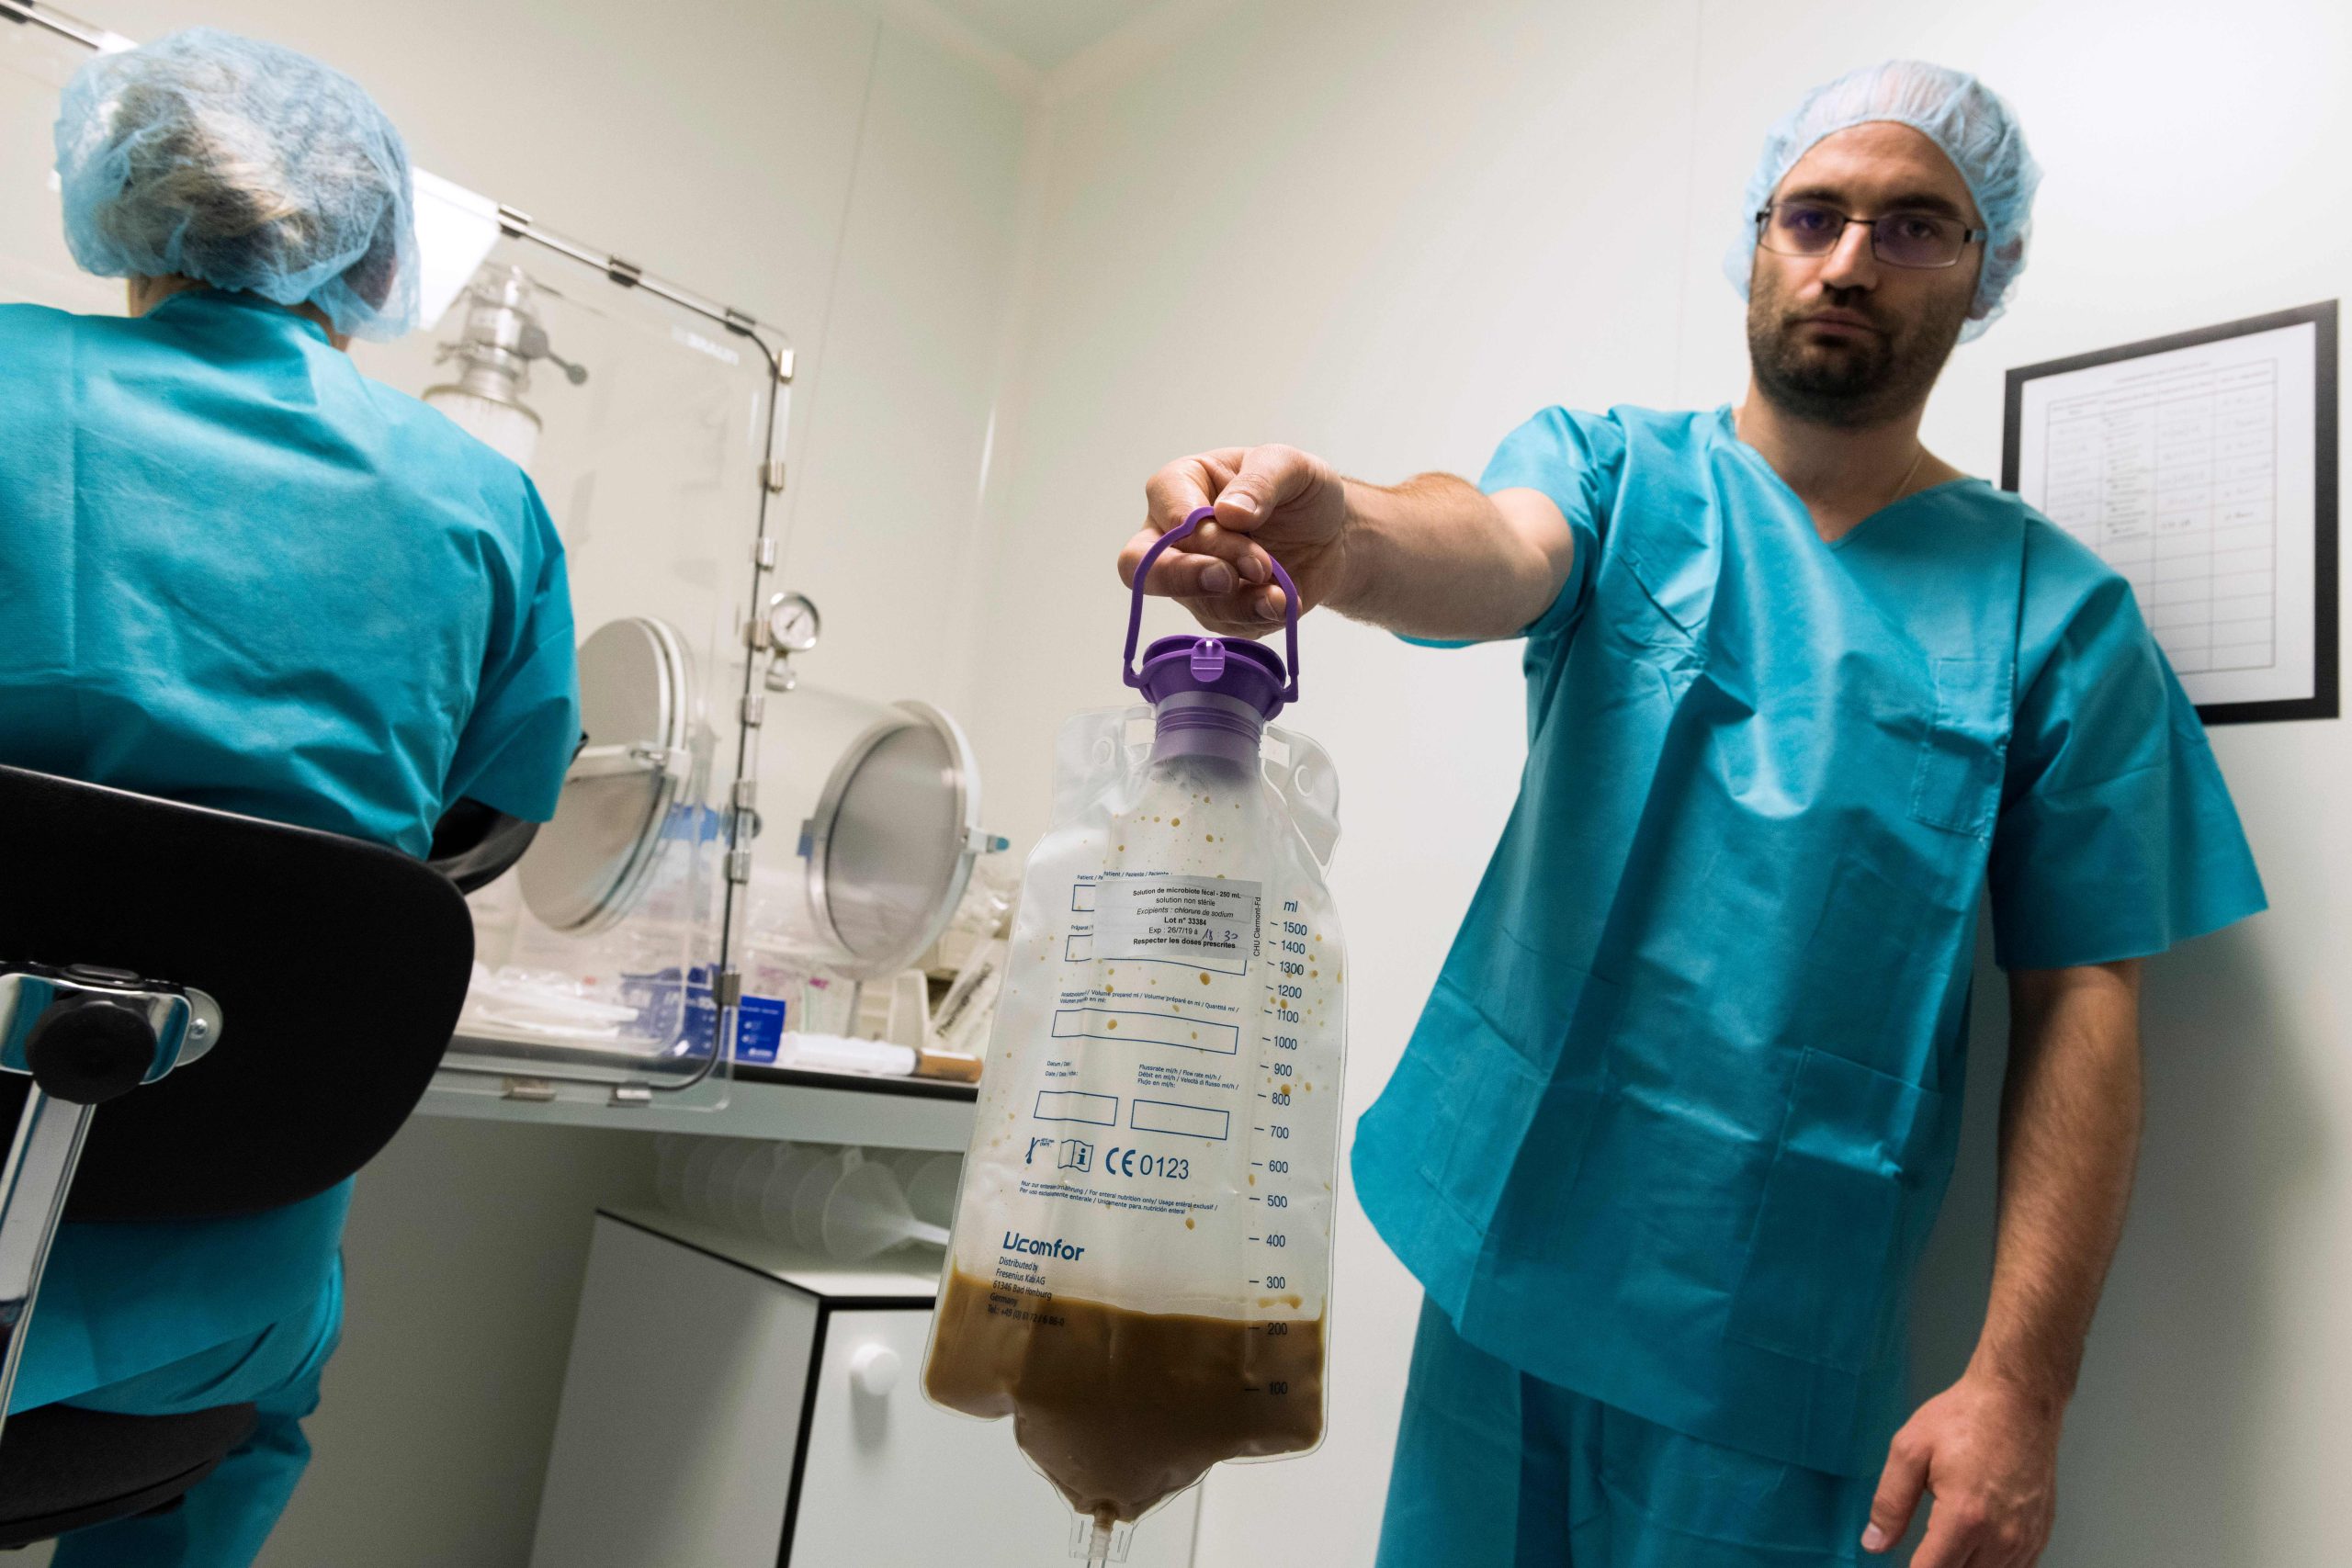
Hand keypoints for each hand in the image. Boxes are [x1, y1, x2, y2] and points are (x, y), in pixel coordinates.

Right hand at [1120, 445, 1352, 636]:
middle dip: (1183, 576)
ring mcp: (1192, 576)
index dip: (1194, 527)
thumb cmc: (1300, 491)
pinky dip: (1254, 615)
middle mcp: (1173, 534)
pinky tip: (1281, 602)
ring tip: (1278, 589)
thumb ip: (1260, 481)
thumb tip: (1228, 512)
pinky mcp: (1216, 609)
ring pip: (1189, 600)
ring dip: (1236, 599)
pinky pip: (1222, 624)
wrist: (1330, 534)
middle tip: (1229, 578)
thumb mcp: (1291, 466)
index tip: (1237, 527)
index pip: (1166, 509)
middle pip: (1141, 565)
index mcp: (1181, 485)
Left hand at [1863, 1374, 2062, 1565]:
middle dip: (1936, 1566)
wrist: (2018, 1399)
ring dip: (1964, 1566)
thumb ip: (1890, 1503)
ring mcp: (2026, 1539)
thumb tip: (1874, 1544)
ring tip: (1947, 1542)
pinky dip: (1991, 1565)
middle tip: (1924, 1544)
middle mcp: (2001, 1537)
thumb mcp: (1910, 1450)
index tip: (1901, 1563)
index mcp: (1964, 1517)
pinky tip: (1974, 1546)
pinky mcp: (2041, 1534)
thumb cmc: (1962, 1418)